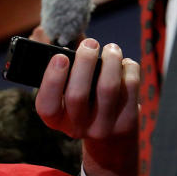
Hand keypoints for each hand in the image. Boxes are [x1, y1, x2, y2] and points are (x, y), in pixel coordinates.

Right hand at [35, 35, 139, 175]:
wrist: (109, 140)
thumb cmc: (82, 105)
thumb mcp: (64, 95)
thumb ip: (59, 70)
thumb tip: (51, 35)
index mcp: (55, 120)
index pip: (47, 105)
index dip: (52, 79)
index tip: (60, 57)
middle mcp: (76, 127)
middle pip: (77, 94)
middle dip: (84, 62)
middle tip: (90, 44)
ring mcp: (102, 127)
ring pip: (107, 88)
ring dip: (110, 61)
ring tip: (111, 48)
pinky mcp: (126, 121)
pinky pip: (130, 88)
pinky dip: (128, 68)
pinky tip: (124, 63)